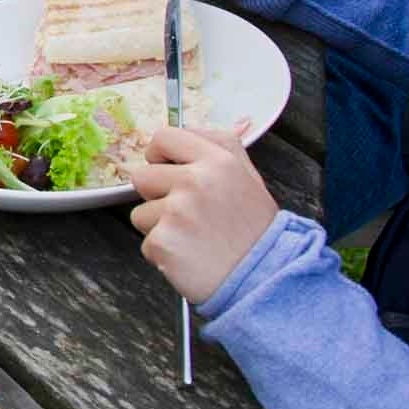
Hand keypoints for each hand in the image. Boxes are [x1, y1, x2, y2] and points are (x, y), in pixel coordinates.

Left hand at [127, 126, 277, 303]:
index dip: (159, 155)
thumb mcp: (249, 178)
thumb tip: (188, 129)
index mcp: (218, 160)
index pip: (164, 137)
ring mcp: (176, 212)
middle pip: (141, 175)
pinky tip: (191, 256)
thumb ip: (220, 147)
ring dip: (161, 227)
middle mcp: (195, 181)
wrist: (267, 280)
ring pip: (141, 212)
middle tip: (188, 214)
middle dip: (157, 196)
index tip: (166, 169)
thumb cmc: (257, 232)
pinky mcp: (163, 242)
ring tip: (194, 238)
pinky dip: (164, 253)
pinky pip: (146, 242)